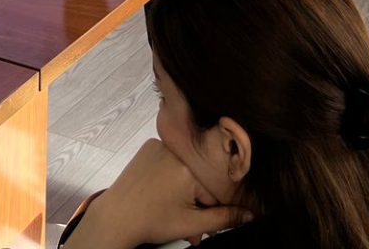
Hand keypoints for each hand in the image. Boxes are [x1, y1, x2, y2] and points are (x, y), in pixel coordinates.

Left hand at [76, 140, 244, 248]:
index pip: (213, 190)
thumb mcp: (192, 223)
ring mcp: (162, 144)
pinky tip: (158, 188)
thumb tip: (251, 215)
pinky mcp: (149, 145)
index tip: (198, 223)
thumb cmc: (152, 221)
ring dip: (182, 187)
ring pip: (184, 168)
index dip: (207, 209)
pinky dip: (168, 172)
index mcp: (191, 168)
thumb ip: (225, 218)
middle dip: (194, 202)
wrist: (117, 217)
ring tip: (168, 206)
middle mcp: (178, 150)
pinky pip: (169, 157)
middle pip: (198, 178)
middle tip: (183, 221)